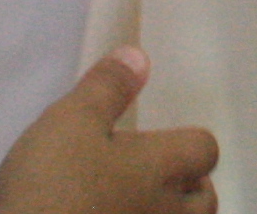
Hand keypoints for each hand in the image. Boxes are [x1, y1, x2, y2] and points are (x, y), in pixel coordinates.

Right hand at [0, 48, 218, 213]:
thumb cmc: (52, 187)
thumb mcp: (71, 122)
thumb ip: (107, 88)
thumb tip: (140, 56)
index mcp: (164, 167)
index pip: (204, 148)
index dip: (187, 142)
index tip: (156, 143)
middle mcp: (171, 212)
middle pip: (204, 201)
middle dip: (187, 189)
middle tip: (149, 180)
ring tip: (129, 207)